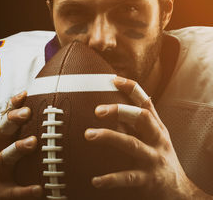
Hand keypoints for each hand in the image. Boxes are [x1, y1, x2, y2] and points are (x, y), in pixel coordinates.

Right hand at [0, 91, 42, 199]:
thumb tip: (59, 115)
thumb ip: (36, 134)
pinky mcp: (4, 193)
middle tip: (27, 112)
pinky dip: (26, 190)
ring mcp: (1, 174)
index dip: (13, 105)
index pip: (6, 119)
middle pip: (1, 132)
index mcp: (6, 142)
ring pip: (5, 158)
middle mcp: (0, 154)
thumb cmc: (20, 170)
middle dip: (12, 119)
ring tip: (33, 142)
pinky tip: (39, 189)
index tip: (25, 94)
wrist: (5, 199)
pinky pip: (14, 191)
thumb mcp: (24, 151)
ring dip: (18, 148)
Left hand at [84, 76, 211, 198]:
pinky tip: (95, 180)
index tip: (113, 79)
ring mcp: (153, 159)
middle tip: (97, 110)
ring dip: (109, 137)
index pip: (146, 103)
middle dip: (120, 110)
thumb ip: (137, 125)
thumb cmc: (159, 160)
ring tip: (88, 134)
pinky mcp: (148, 180)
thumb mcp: (154, 139)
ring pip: (131, 145)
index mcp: (157, 129)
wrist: (179, 192)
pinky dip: (110, 179)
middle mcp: (157, 140)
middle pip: (141, 118)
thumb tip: (110, 108)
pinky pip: (127, 177)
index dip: (131, 89)